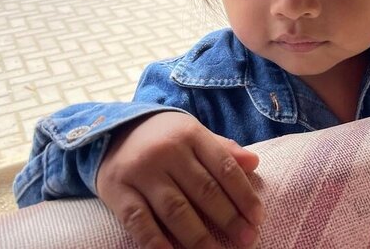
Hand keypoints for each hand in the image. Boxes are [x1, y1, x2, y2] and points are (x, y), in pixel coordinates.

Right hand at [96, 111, 263, 248]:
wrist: (112, 131)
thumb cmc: (164, 138)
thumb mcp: (193, 134)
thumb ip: (222, 150)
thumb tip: (254, 163)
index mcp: (190, 134)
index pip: (224, 167)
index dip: (243, 195)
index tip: (257, 218)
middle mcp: (166, 151)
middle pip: (204, 190)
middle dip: (229, 219)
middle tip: (248, 240)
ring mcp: (141, 172)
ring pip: (175, 210)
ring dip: (199, 238)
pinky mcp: (118, 192)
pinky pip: (139, 222)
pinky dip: (156, 243)